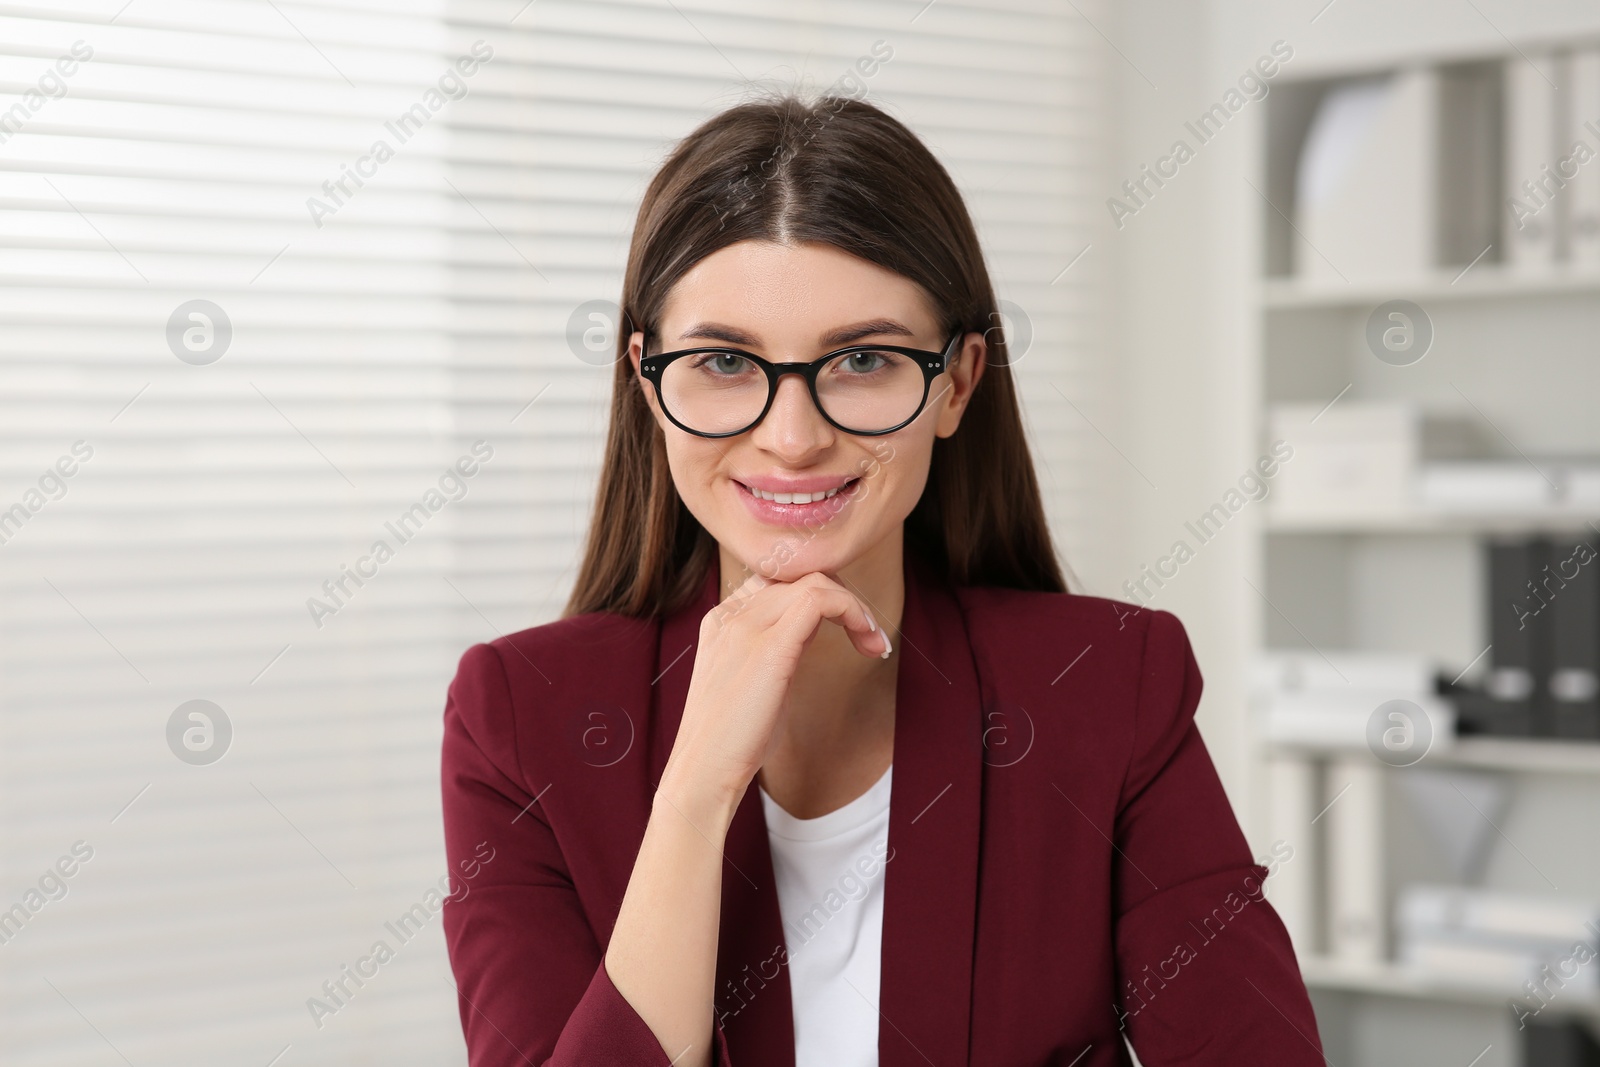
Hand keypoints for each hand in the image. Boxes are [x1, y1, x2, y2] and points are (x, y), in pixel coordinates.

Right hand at [658, 570, 890, 813]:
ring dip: (855, 606)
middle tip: (870, 636)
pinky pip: (819, 600)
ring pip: (813, 581)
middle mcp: (731, 615)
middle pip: (799, 576)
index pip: (778, 581)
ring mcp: (745, 626)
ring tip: (873, 642)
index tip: (849, 629)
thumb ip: (778, 648)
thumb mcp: (756, 681)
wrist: (702, 773)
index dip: (821, 595)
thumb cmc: (733, 740)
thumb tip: (814, 629)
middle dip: (844, 598)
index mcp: (723, 621)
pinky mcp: (769, 647)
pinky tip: (867, 640)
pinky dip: (853, 611)